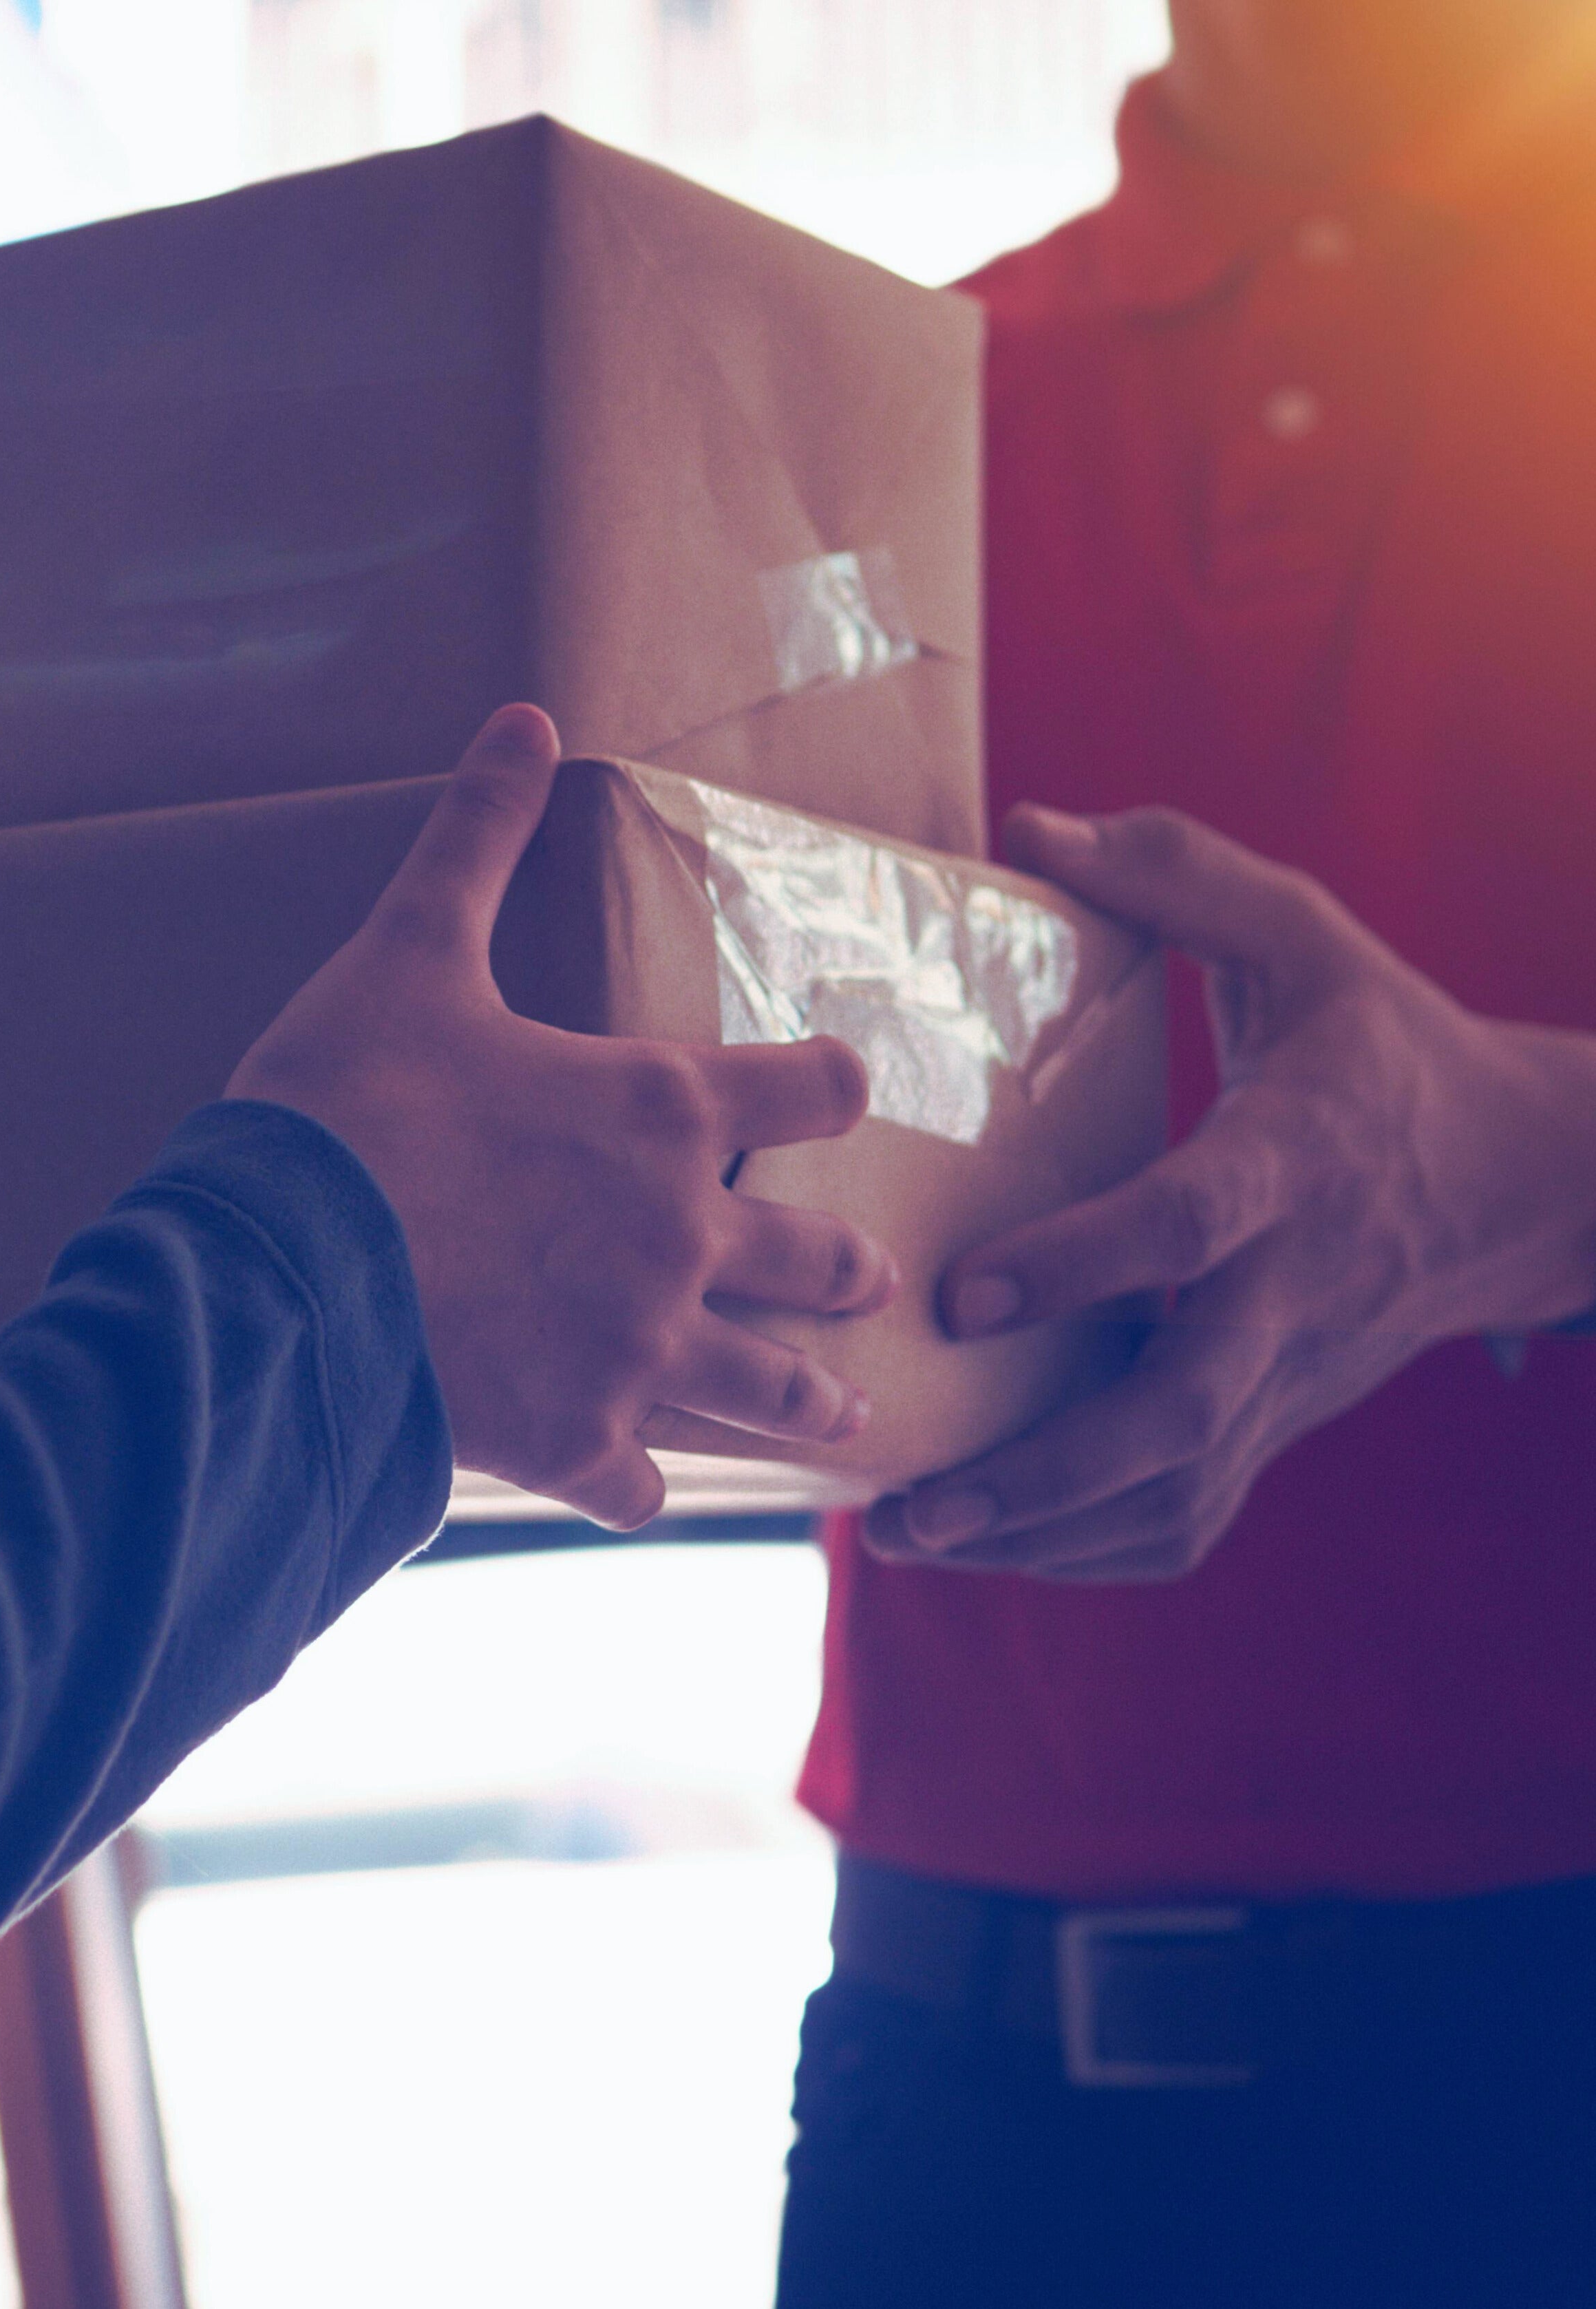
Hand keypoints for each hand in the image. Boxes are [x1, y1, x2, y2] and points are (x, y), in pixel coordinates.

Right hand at [230, 704, 892, 1529]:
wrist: (277, 1268)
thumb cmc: (348, 1103)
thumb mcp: (409, 953)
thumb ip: (476, 839)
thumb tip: (524, 718)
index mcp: (659, 1110)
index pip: (811, 1087)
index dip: (836, 1083)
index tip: (846, 1089)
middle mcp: (680, 1236)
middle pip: (812, 1256)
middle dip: (845, 1266)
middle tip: (873, 1277)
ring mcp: (636, 1350)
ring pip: (762, 1388)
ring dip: (808, 1403)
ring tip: (846, 1422)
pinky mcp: (573, 1440)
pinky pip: (637, 1486)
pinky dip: (640, 1488)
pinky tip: (641, 1490)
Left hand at [867, 803, 1595, 1581]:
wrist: (1524, 1180)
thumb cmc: (1385, 1045)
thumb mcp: (1305, 935)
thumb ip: (1178, 872)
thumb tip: (1031, 828)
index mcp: (1295, 1160)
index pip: (1189, 1224)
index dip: (1083, 1265)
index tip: (963, 1293)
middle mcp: (1293, 1289)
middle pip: (1180, 1410)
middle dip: (1040, 1469)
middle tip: (906, 1501)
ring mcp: (1291, 1374)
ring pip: (1176, 1489)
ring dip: (1041, 1532)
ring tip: (907, 1537)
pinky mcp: (1281, 1420)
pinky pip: (1193, 1515)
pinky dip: (1093, 1550)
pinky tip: (991, 1545)